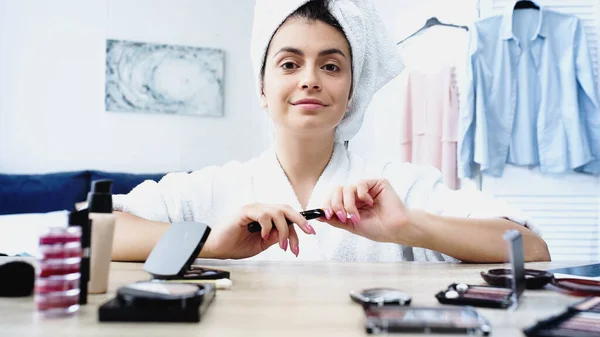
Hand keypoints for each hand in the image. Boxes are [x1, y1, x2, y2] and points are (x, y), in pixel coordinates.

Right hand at [202, 203, 316, 258]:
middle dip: (300, 220)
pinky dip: (268, 227)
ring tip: (283, 246)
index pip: (287, 216)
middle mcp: (261, 209)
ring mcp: (253, 208)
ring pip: (278, 212)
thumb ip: (274, 237)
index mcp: (266, 216)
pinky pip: (264, 215)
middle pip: (286, 208)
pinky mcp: (245, 211)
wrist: (216, 248)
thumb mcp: (261, 244)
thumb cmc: (235, 245)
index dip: (300, 223)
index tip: (311, 233)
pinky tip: (264, 237)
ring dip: (284, 230)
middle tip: (309, 233)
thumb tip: (288, 234)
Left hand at [320, 179, 416, 244]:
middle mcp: (358, 194)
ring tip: (357, 215)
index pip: (334, 198)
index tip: (326, 214)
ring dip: (349, 204)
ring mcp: (367, 188)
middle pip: (337, 190)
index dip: (327, 205)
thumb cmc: (377, 229)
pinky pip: (360, 184)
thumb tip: (318, 216)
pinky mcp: (377, 183)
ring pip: (347, 188)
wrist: (394, 229)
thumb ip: (335, 219)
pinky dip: (361, 194)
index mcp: (352, 203)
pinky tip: (370, 203)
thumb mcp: (351, 225)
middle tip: (342, 216)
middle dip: (336, 204)